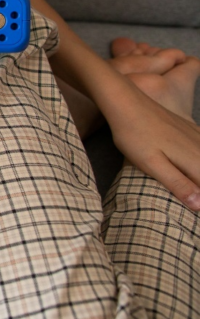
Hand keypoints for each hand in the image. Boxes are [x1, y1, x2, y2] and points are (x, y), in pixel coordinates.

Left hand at [104, 76, 199, 210]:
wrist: (126, 102)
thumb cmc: (134, 136)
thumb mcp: (152, 164)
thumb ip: (178, 184)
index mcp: (195, 160)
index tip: (198, 216)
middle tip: (197, 207)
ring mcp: (196, 136)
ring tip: (195, 186)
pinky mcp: (189, 128)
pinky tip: (198, 159)